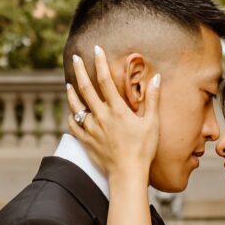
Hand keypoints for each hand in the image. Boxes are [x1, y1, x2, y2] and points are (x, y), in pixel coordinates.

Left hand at [66, 46, 160, 177]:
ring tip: (68, 84)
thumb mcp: (152, 123)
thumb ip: (153, 99)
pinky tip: (72, 113)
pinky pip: (74, 126)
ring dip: (71, 93)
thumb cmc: (143, 150)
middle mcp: (101, 116)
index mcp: (117, 110)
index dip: (100, 63)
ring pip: (76, 106)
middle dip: (80, 70)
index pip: (106, 80)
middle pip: (86, 88)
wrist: (127, 174)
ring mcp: (91, 129)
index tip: (96, 49)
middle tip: (75, 58)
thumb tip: (157, 78)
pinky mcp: (86, 142)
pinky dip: (72, 117)